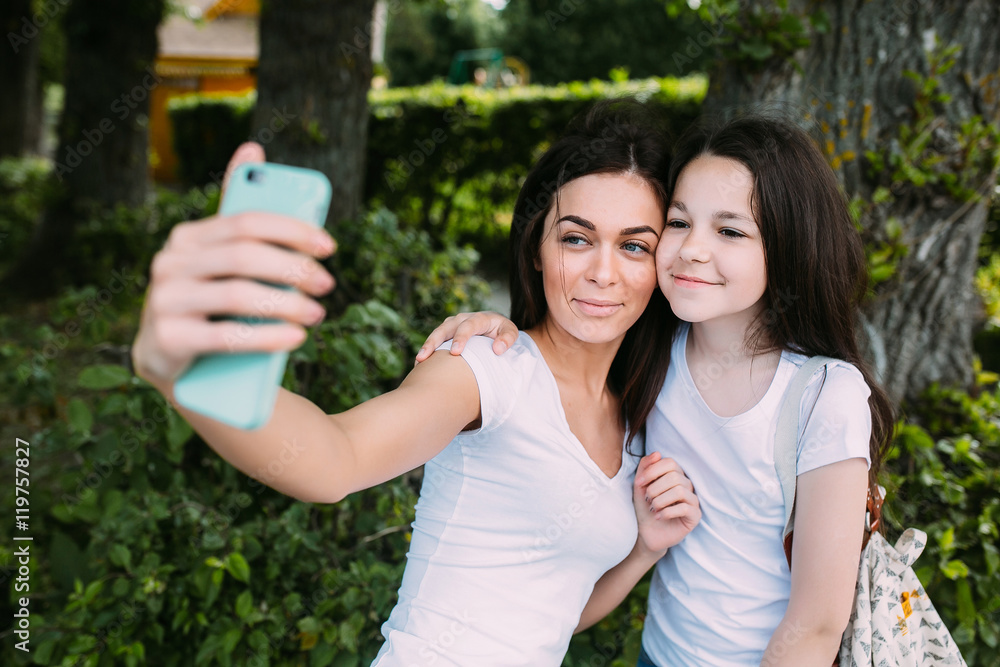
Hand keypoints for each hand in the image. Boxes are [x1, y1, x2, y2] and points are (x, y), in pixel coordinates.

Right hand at [130, 142, 336, 392]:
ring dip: (287, 304)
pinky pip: (226, 336)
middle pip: (245, 256)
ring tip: (317, 314)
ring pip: (238, 295)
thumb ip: (238, 213)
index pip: (246, 221)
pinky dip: (267, 336)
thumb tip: (252, 148)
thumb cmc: (210, 302)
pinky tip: (295, 337)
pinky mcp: (167, 340)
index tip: (329, 247)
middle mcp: (169, 263)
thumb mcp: (222, 258)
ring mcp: (164, 301)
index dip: (292, 230)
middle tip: (327, 285)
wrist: (170, 358)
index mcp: (188, 238)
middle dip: (294, 268)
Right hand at [414, 311, 518, 362]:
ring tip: (418, 361)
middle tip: (425, 357)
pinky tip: (420, 365)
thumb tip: (498, 349)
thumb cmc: (501, 331)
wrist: (493, 326)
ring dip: (427, 346)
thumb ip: (508, 338)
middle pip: (445, 328)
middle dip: (435, 342)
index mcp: (479, 318)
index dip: (460, 338)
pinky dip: (428, 351)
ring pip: (437, 334)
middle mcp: (462, 319)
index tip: (455, 352)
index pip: (468, 326)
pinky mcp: (446, 333)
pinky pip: (435, 341)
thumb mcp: (510, 331)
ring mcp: (451, 325)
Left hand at [633, 452, 699, 555]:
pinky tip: (658, 516)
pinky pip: (684, 508)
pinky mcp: (695, 516)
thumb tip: (657, 453)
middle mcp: (687, 485)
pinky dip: (667, 512)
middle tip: (648, 499)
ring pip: (679, 491)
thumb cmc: (645, 506)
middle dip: (655, 488)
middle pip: (674, 477)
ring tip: (653, 508)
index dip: (653, 471)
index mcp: (675, 475)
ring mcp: (693, 500)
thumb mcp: (640, 485)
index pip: (670, 463)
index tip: (639, 483)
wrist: (646, 532)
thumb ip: (645, 467)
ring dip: (660, 501)